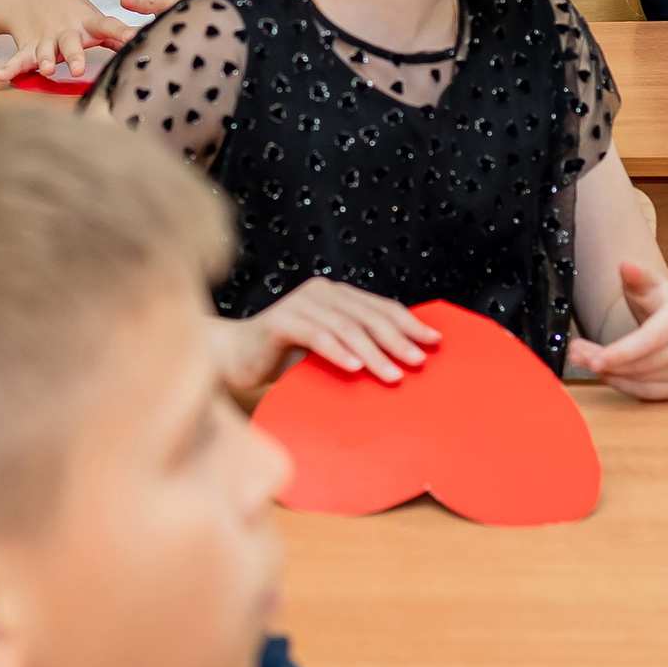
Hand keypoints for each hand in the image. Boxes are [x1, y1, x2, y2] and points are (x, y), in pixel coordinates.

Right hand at [0, 0, 134, 82]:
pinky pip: (19, 59)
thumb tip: (144, 43)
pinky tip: (0, 75)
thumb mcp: (94, 20)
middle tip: (80, 68)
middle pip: (71, 43)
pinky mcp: (29, 46)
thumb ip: (115, 36)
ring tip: (45, 69)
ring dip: (44, 60)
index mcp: (88, 24)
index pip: (108, 27)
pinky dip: (10, 67)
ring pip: (45, 51)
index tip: (134, 38)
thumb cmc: (70, 11)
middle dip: (75, 54)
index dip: (121, 33)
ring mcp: (46, 39)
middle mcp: (67, 31)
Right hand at [219, 277, 441, 393]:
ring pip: (346, 328)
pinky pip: (316, 336)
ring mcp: (299, 303)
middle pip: (367, 316)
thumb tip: (401, 363)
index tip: (434, 341)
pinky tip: (355, 368)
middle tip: (419, 361)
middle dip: (397, 340)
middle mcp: (320, 292)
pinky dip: (338, 352)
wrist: (234, 358)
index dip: (409, 323)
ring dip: (374, 352)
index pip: (380, 307)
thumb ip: (355, 347)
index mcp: (335, 295)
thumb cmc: (283, 358)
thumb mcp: (327, 351)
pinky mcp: (280, 321)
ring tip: (393, 374)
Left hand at [565, 262, 667, 399]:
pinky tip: (610, 373)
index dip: (621, 352)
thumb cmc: (660, 303)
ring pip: (644, 381)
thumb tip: (627, 266)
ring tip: (588, 360)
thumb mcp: (648, 284)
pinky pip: (649, 393)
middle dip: (607, 362)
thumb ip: (636, 276)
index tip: (594, 358)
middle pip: (644, 363)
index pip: (649, 340)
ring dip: (611, 374)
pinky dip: (625, 385)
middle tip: (577, 355)